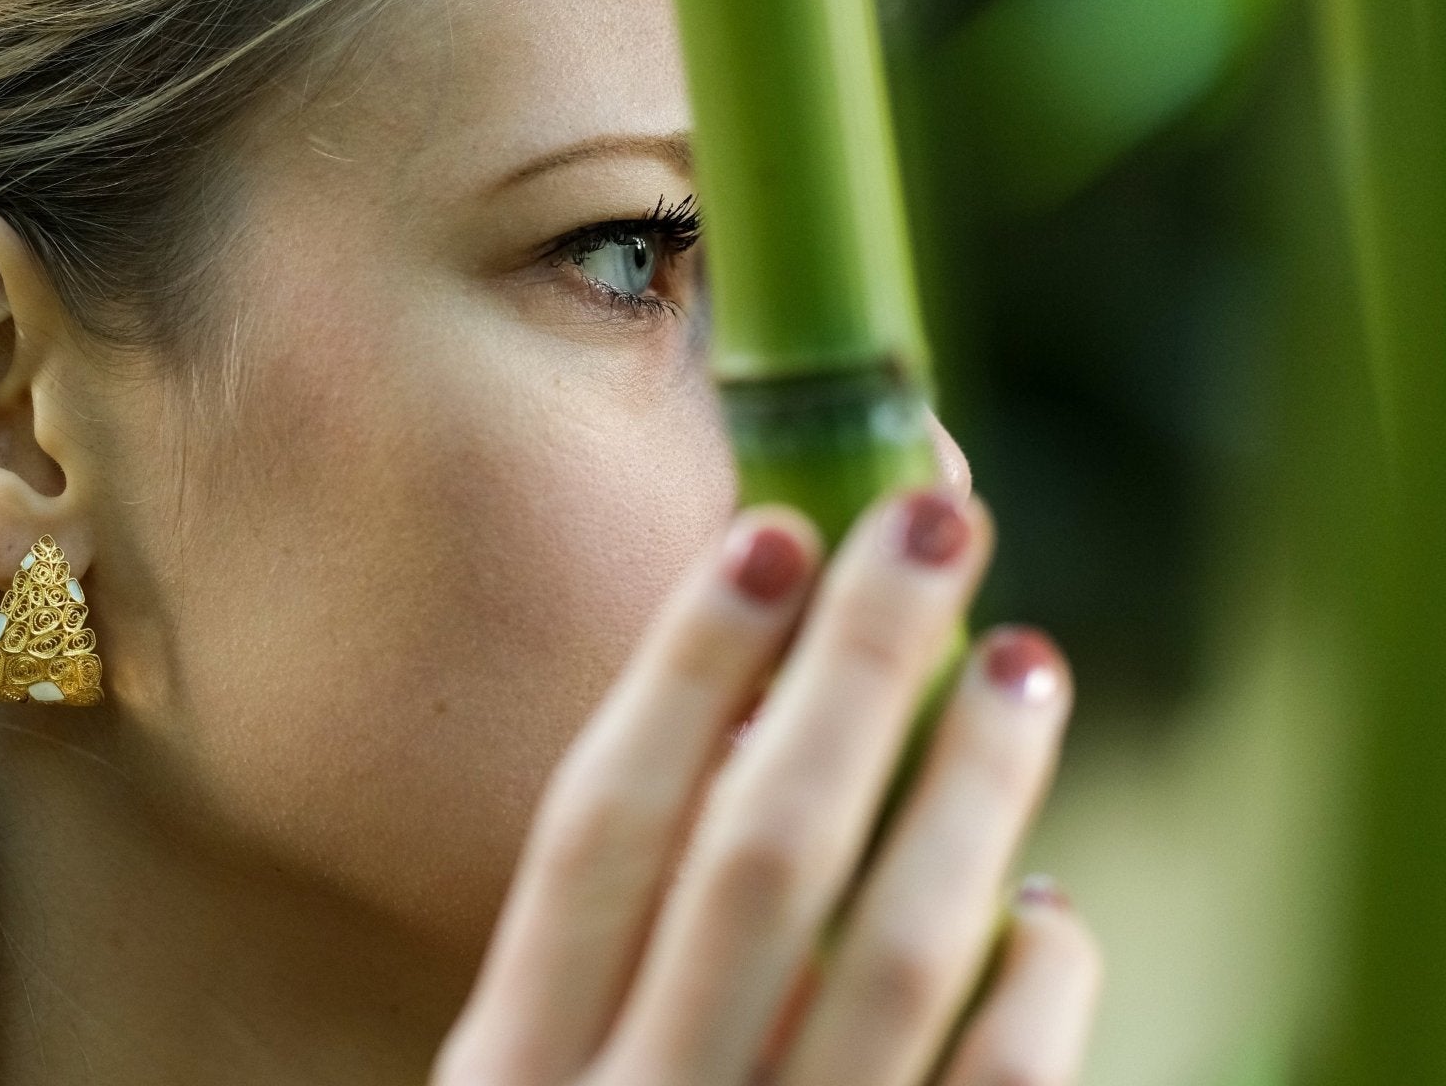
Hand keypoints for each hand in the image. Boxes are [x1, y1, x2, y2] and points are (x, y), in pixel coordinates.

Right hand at [435, 489, 1099, 1085]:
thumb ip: (597, 968)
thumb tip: (752, 743)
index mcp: (509, 1073)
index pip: (601, 826)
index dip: (689, 666)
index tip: (773, 534)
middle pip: (758, 850)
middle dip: (856, 664)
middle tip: (932, 525)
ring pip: (898, 950)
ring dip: (973, 781)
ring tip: (1023, 661)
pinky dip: (1036, 986)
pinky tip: (1047, 915)